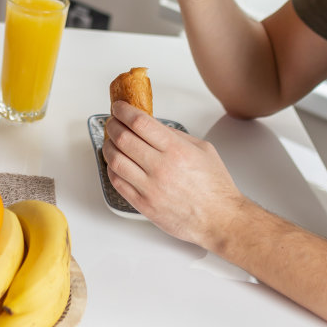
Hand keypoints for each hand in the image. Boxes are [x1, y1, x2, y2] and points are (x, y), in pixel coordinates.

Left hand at [102, 101, 246, 248]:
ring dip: (108, 146)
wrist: (219, 219)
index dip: (124, 111)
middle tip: (112, 121)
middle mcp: (161, 168)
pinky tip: (115, 163)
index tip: (118, 107)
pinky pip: (117, 183)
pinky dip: (111, 169)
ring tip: (111, 141)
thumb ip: (176, 135)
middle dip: (113, 125)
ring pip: (115, 160)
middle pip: (123, 138)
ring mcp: (150, 188)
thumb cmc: (214, 187)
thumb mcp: (203, 149)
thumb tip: (153, 126)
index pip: (140, 122)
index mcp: (176, 150)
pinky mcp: (143, 205)